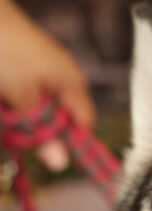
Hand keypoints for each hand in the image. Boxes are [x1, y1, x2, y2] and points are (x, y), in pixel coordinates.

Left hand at [0, 0, 94, 170]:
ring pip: (37, 112)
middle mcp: (62, 79)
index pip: (85, 125)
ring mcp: (41, 74)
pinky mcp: (22, 72)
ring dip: (21, 119)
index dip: (72, 143)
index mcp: (73, 83)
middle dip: (39, 131)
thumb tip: (60, 163)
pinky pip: (23, 100)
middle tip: (19, 132)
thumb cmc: (4, 47)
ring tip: (7, 111)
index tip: (53, 157)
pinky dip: (13, 107)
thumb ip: (42, 131)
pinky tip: (4, 103)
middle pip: (59, 121)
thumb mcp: (24, 97)